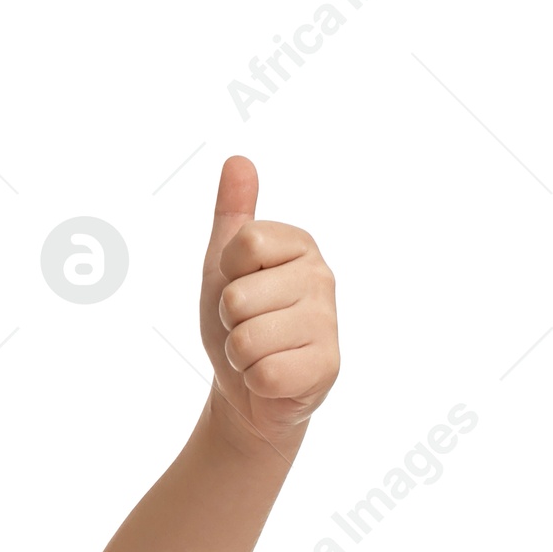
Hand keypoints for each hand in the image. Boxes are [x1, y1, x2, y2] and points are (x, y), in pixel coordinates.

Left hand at [199, 155, 338, 454]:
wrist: (250, 390)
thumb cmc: (240, 323)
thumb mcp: (225, 266)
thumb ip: (232, 215)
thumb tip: (238, 161)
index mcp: (299, 245)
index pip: (244, 243)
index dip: (227, 275)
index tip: (241, 287)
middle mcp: (321, 277)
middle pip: (238, 297)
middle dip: (230, 322)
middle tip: (249, 329)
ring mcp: (328, 322)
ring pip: (246, 339)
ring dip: (240, 356)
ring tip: (260, 353)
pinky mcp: (326, 367)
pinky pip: (264, 373)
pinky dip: (255, 382)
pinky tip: (272, 378)